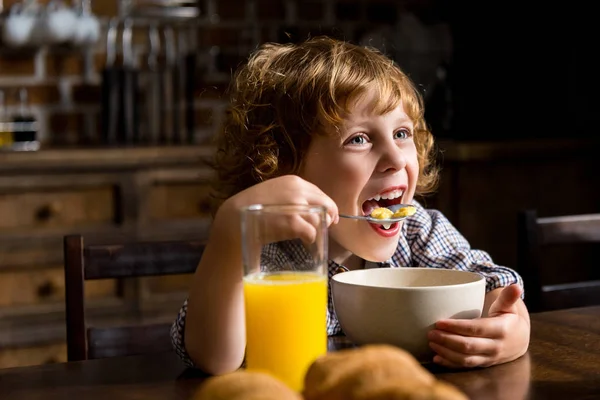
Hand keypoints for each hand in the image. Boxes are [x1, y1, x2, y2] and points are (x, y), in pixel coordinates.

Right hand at [216, 175, 338, 244]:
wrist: (235, 218)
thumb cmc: (254, 207)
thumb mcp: (274, 192)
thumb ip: (292, 194)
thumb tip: (312, 205)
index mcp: (293, 181)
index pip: (320, 193)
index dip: (327, 205)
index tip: (329, 215)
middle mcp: (297, 189)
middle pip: (325, 204)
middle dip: (328, 216)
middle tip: (328, 226)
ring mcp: (295, 205)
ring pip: (319, 219)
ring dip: (316, 228)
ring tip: (307, 234)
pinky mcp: (292, 222)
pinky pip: (311, 232)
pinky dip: (310, 238)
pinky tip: (305, 240)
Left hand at [427, 284, 529, 367]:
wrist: (519, 341)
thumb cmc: (509, 319)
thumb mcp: (509, 307)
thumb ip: (508, 297)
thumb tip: (515, 286)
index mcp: (500, 330)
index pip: (476, 329)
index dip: (456, 327)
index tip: (439, 322)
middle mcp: (495, 346)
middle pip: (468, 346)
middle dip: (447, 340)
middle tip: (430, 333)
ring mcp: (488, 358)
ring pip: (465, 359)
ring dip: (446, 352)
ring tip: (431, 342)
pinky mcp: (482, 365)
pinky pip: (465, 366)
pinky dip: (450, 364)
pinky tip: (436, 358)